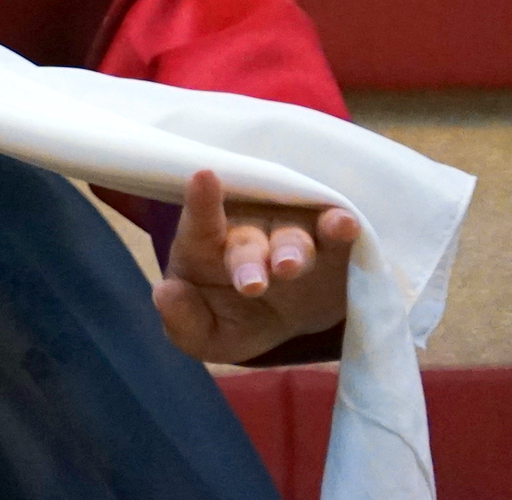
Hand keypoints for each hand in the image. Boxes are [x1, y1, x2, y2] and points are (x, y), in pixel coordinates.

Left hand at [152, 169, 356, 364]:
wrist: (287, 320)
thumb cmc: (233, 317)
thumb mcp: (205, 334)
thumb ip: (182, 320)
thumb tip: (166, 294)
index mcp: (208, 246)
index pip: (200, 222)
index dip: (202, 202)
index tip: (204, 178)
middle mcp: (249, 232)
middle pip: (247, 241)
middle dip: (249, 262)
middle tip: (251, 286)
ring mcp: (291, 235)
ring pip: (291, 236)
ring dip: (293, 250)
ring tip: (289, 267)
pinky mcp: (332, 249)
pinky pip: (335, 233)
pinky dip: (340, 226)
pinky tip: (345, 223)